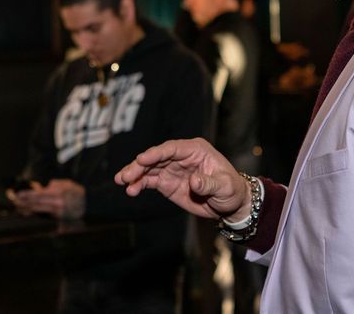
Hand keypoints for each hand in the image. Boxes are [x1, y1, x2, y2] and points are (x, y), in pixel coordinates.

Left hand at [9, 179, 85, 219]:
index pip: (39, 195)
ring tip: (17, 207)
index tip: (18, 194)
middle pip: (37, 204)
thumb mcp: (68, 184)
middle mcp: (57, 204)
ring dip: (27, 209)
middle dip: (24, 202)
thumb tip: (42, 187)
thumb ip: (55, 185)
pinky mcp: (59, 218)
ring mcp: (58, 212)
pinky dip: (35, 213)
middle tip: (14, 201)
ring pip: (39, 211)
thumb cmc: (78, 193)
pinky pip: (44, 215)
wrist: (90, 205)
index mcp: (59, 194)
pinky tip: (27, 212)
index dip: (28, 195)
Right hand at [114, 137, 250, 221]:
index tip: (142, 159)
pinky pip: (149, 181)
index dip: (156, 153)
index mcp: (195, 150)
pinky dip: (139, 184)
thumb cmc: (231, 190)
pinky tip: (130, 190)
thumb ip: (208, 183)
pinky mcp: (167, 182)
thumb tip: (194, 181)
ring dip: (134, 174)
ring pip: (149, 168)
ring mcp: (172, 169)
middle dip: (140, 165)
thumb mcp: (225, 187)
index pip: (172, 148)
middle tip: (126, 175)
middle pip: (156, 157)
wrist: (229, 205)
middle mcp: (180, 156)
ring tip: (121, 181)